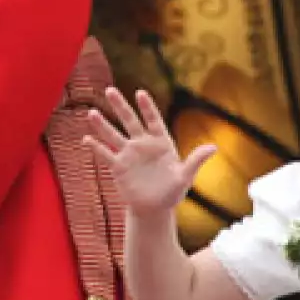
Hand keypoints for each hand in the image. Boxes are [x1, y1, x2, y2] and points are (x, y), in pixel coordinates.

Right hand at [85, 87, 216, 216]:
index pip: (153, 120)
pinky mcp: (118, 167)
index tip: (140, 93)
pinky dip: (96, 148)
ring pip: (113, 135)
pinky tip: (86, 139)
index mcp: (160, 143)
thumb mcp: (185, 176)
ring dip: (102, 125)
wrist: (154, 208)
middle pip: (129, 121)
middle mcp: (142, 144)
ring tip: (91, 113)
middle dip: (120, 106)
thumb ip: (195, 161)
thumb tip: (213, 147)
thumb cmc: (173, 192)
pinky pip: (105, 155)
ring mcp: (128, 154)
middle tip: (110, 90)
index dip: (147, 107)